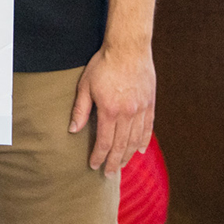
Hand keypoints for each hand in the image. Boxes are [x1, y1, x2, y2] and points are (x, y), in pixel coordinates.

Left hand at [69, 43, 155, 175]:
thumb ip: (80, 110)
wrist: (128, 48)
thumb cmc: (103, 64)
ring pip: (136, 139)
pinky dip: (144, 140)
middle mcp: (128, 114)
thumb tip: (73, 130)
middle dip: (115, 162)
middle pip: (121, 145)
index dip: (99, 156)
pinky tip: (140, 150)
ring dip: (129, 155)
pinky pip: (148, 127)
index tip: (94, 166)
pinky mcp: (150, 103)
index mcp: (110, 111)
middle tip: (109, 174)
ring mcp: (141, 109)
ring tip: (123, 165)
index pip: (104, 141)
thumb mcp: (85, 85)